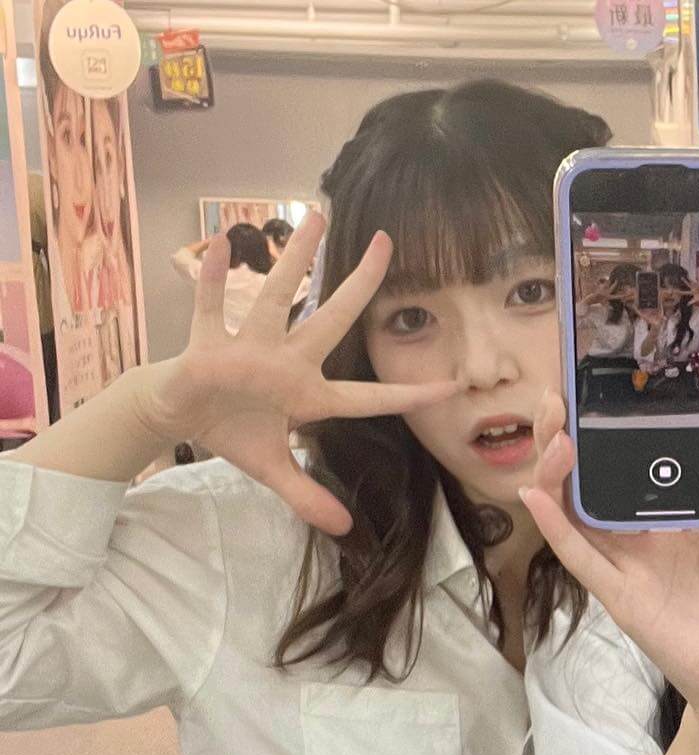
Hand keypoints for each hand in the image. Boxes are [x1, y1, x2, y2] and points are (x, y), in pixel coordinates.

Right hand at [136, 212, 460, 535]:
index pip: (371, 399)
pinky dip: (216, 279)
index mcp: (309, 395)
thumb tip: (343, 529)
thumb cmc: (234, 430)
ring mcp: (250, 348)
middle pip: (331, 319)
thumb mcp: (273, 471)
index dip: (410, 395)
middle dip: (358, 285)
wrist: (180, 414)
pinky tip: (224, 243)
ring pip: (278, 297)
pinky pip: (213, 307)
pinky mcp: (209, 345)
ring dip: (295, 260)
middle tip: (387, 243)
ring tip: (316, 215)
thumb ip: (308, 497)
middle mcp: (287, 361)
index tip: (453, 385)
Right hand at [520, 399, 698, 733]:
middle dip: (565, 435)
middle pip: (589, 476)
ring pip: (573, 510)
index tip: (602, 379)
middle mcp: (644, 533)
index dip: (610, 423)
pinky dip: (556, 527)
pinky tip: (539, 496)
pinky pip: (580, 558)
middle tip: (562, 395)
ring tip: (557, 434)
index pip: (632, 457)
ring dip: (554, 470)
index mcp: (677, 512)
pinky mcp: (622, 594)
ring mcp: (628, 563)